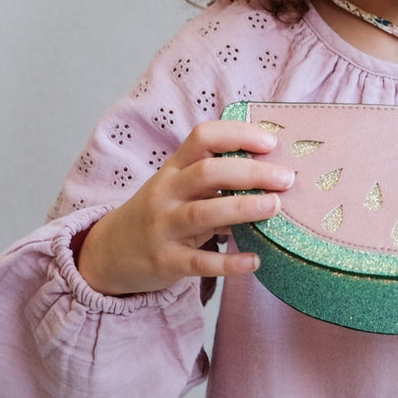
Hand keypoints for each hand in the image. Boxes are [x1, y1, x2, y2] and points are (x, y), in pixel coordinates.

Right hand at [77, 120, 292, 295]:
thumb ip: (216, 176)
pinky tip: (255, 260)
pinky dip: (229, 262)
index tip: (271, 143)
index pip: (203, 137)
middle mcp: (166, 193)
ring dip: (242, 208)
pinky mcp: (165, 262)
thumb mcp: (179, 186)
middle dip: (250, 173)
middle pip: (207, 173)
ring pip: (202, 213)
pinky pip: (199, 262)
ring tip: (275, 207)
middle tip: (286, 178)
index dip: (238, 135)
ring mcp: (163, 227)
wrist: (111, 252)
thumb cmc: (162, 212)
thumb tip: (273, 170)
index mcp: (174, 168)